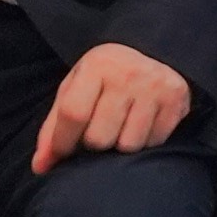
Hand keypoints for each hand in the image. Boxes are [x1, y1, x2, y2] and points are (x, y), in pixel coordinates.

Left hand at [31, 42, 190, 172]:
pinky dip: (144, 141)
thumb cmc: (105, 77)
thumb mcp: (76, 89)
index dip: (62, 142)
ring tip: (121, 125)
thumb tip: (40, 166)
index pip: (73, 113)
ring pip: (127, 146)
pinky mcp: (176, 99)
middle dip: (94, 143)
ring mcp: (154, 87)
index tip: (62, 153)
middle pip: (99, 138)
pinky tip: (143, 123)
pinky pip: (153, 143)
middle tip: (100, 128)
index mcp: (96, 66)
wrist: (154, 50)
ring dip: (120, 144)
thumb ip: (54, 127)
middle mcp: (127, 74)